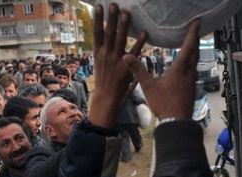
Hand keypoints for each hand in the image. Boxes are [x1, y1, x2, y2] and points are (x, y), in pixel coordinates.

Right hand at [89, 3, 145, 127]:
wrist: (106, 101)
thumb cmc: (104, 85)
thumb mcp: (101, 67)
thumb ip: (105, 54)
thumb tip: (107, 44)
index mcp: (98, 54)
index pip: (97, 33)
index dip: (97, 19)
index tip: (98, 6)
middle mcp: (105, 56)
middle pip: (107, 33)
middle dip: (110, 18)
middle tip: (113, 4)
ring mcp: (115, 62)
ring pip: (119, 41)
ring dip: (123, 26)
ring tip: (126, 13)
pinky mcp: (125, 69)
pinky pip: (134, 54)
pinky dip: (139, 43)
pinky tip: (145, 32)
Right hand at [123, 20, 200, 119]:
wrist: (176, 122)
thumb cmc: (163, 104)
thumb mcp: (148, 86)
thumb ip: (138, 70)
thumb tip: (125, 56)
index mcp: (179, 70)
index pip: (188, 47)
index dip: (192, 33)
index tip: (197, 22)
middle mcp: (189, 74)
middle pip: (195, 53)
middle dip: (195, 40)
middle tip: (195, 31)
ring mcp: (192, 82)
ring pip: (196, 63)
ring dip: (194, 52)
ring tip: (191, 46)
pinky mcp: (192, 89)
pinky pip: (194, 71)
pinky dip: (192, 63)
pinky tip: (187, 67)